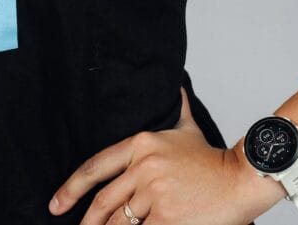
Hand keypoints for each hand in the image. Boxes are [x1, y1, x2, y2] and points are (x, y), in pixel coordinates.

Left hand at [49, 86, 283, 224]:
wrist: (240, 178)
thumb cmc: (213, 158)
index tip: (57, 202)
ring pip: (120, 222)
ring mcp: (154, 192)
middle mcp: (143, 166)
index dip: (72, 187)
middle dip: (85, 221)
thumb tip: (175, 87)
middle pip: (103, 200)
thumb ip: (176, 109)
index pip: (96, 165)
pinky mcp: (167, 217)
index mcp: (142, 143)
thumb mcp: (188, 127)